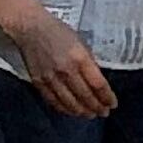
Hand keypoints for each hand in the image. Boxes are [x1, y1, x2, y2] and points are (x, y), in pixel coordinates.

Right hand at [0, 0, 116, 115]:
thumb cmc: (58, 31)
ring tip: (90, 114)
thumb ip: (89, 64)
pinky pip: (54, 101)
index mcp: (79, 58)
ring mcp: (51, 78)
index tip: (113, 104)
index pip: (98, 85)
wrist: (30, 27)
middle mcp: (66, 70)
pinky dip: (65, 109)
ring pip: (70, 103)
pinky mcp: (39, 82)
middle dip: (97, 107)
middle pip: (85, 96)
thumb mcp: (81, 43)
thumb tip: (98, 84)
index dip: (107, 98)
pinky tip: (72, 111)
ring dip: (82, 112)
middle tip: (104, 113)